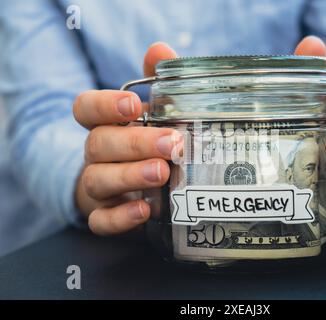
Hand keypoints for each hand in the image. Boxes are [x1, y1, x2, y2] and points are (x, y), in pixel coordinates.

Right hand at [73, 43, 178, 234]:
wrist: (132, 188)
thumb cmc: (145, 144)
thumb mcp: (153, 112)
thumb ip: (157, 82)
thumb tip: (160, 51)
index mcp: (105, 125)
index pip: (86, 108)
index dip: (104, 105)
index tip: (132, 104)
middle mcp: (97, 155)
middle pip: (99, 143)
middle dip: (135, 142)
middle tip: (171, 143)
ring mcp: (99, 187)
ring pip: (99, 180)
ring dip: (130, 175)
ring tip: (163, 172)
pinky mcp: (106, 216)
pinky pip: (102, 221)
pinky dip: (120, 217)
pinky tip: (144, 210)